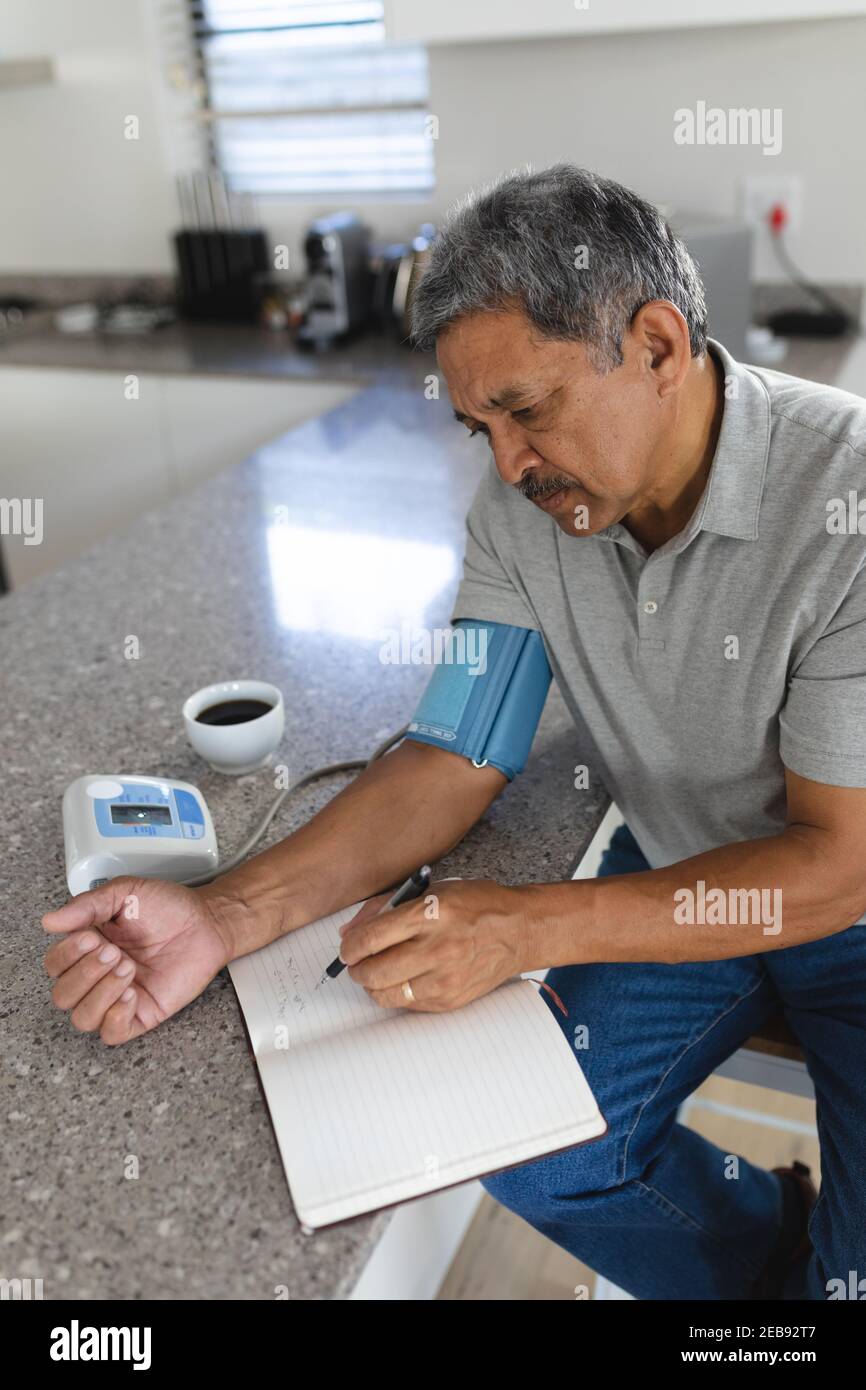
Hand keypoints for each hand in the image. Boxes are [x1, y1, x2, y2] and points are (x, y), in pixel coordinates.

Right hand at [42, 877, 232, 1044]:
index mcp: (87, 948)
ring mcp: (118, 998)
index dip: (67, 955)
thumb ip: (87, 905)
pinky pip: (112, 1034)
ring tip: (127, 968)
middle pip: (63, 995)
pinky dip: (115, 1017)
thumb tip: (50, 921)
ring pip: (82, 1018)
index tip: (91, 936)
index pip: (55, 965)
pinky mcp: (141, 1014)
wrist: (206, 921)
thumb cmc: (168, 908)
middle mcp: (97, 976)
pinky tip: (130, 994)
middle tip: (114, 952)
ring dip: (100, 993)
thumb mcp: (124, 893)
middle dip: (85, 974)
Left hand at [338, 878, 531, 1011]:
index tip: (348, 948)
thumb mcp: (432, 890)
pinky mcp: (451, 1000)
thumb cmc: (476, 905)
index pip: (372, 938)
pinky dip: (398, 993)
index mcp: (430, 914)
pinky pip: (408, 1004)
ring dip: (373, 985)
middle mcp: (437, 949)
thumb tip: (351, 933)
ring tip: (378, 973)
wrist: (519, 930)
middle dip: (356, 969)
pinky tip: (405, 978)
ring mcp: (445, 979)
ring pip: (387, 994)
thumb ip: (387, 908)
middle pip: (374, 972)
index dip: (350, 947)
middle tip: (357, 964)